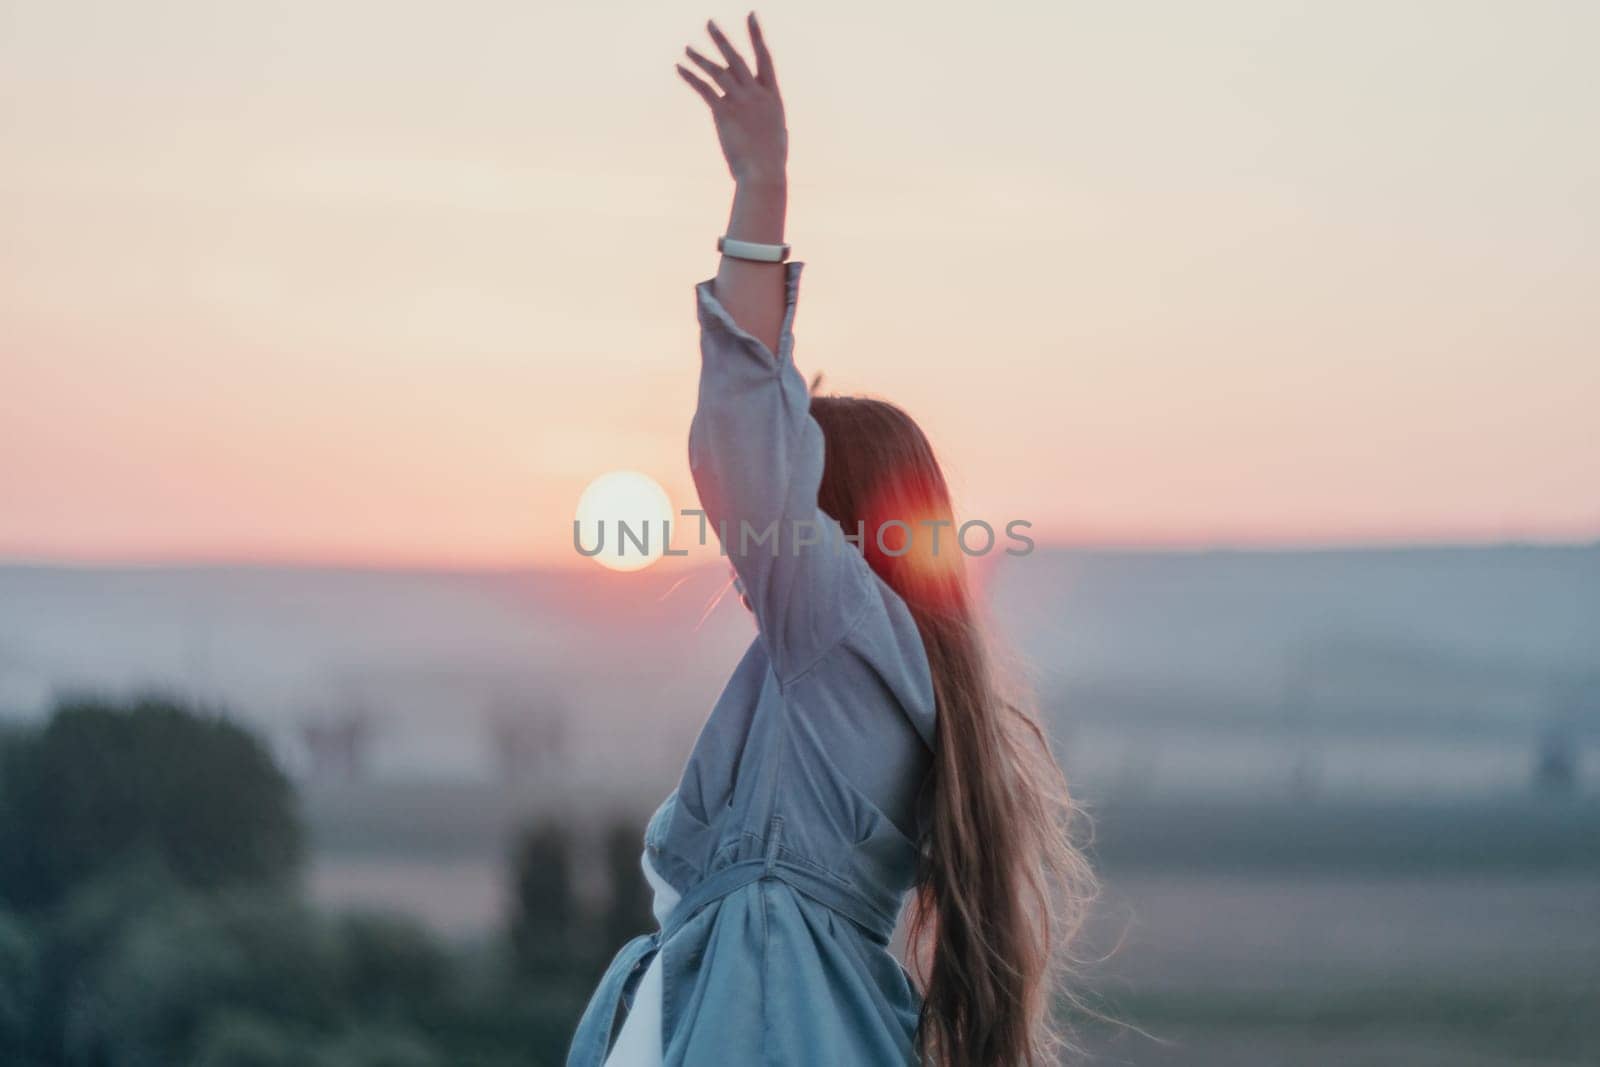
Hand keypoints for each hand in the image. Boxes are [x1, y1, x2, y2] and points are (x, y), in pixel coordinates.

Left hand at [676, 13, 786, 184]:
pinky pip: (704, 89)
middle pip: (737, 59)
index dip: (756, 36)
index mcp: (772, 96)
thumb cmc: (770, 161)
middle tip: (709, 23)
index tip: (750, 16)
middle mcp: (757, 94)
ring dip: (700, 58)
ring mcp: (740, 102)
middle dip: (721, 40)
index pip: (764, 58)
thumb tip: (758, 114)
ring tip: (687, 48)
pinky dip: (690, 77)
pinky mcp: (724, 113)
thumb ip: (766, 117)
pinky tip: (679, 68)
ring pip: (718, 72)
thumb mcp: (775, 133)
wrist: (764, 173)